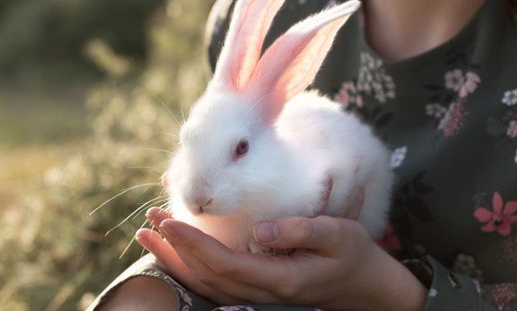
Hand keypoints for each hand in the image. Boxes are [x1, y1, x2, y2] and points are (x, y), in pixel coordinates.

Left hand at [136, 190, 426, 309]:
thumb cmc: (353, 253)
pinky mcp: (258, 290)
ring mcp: (259, 296)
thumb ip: (299, 230)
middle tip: (150, 221)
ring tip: (150, 235)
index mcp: (280, 279)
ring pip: (207, 284)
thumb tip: (258, 230)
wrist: (366, 285)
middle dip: (175, 249)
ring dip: (176, 260)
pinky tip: (177, 253)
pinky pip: (216, 284)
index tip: (170, 221)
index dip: (194, 244)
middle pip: (207, 276)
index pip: (225, 263)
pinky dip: (191, 269)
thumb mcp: (336, 233)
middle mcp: (264, 292)